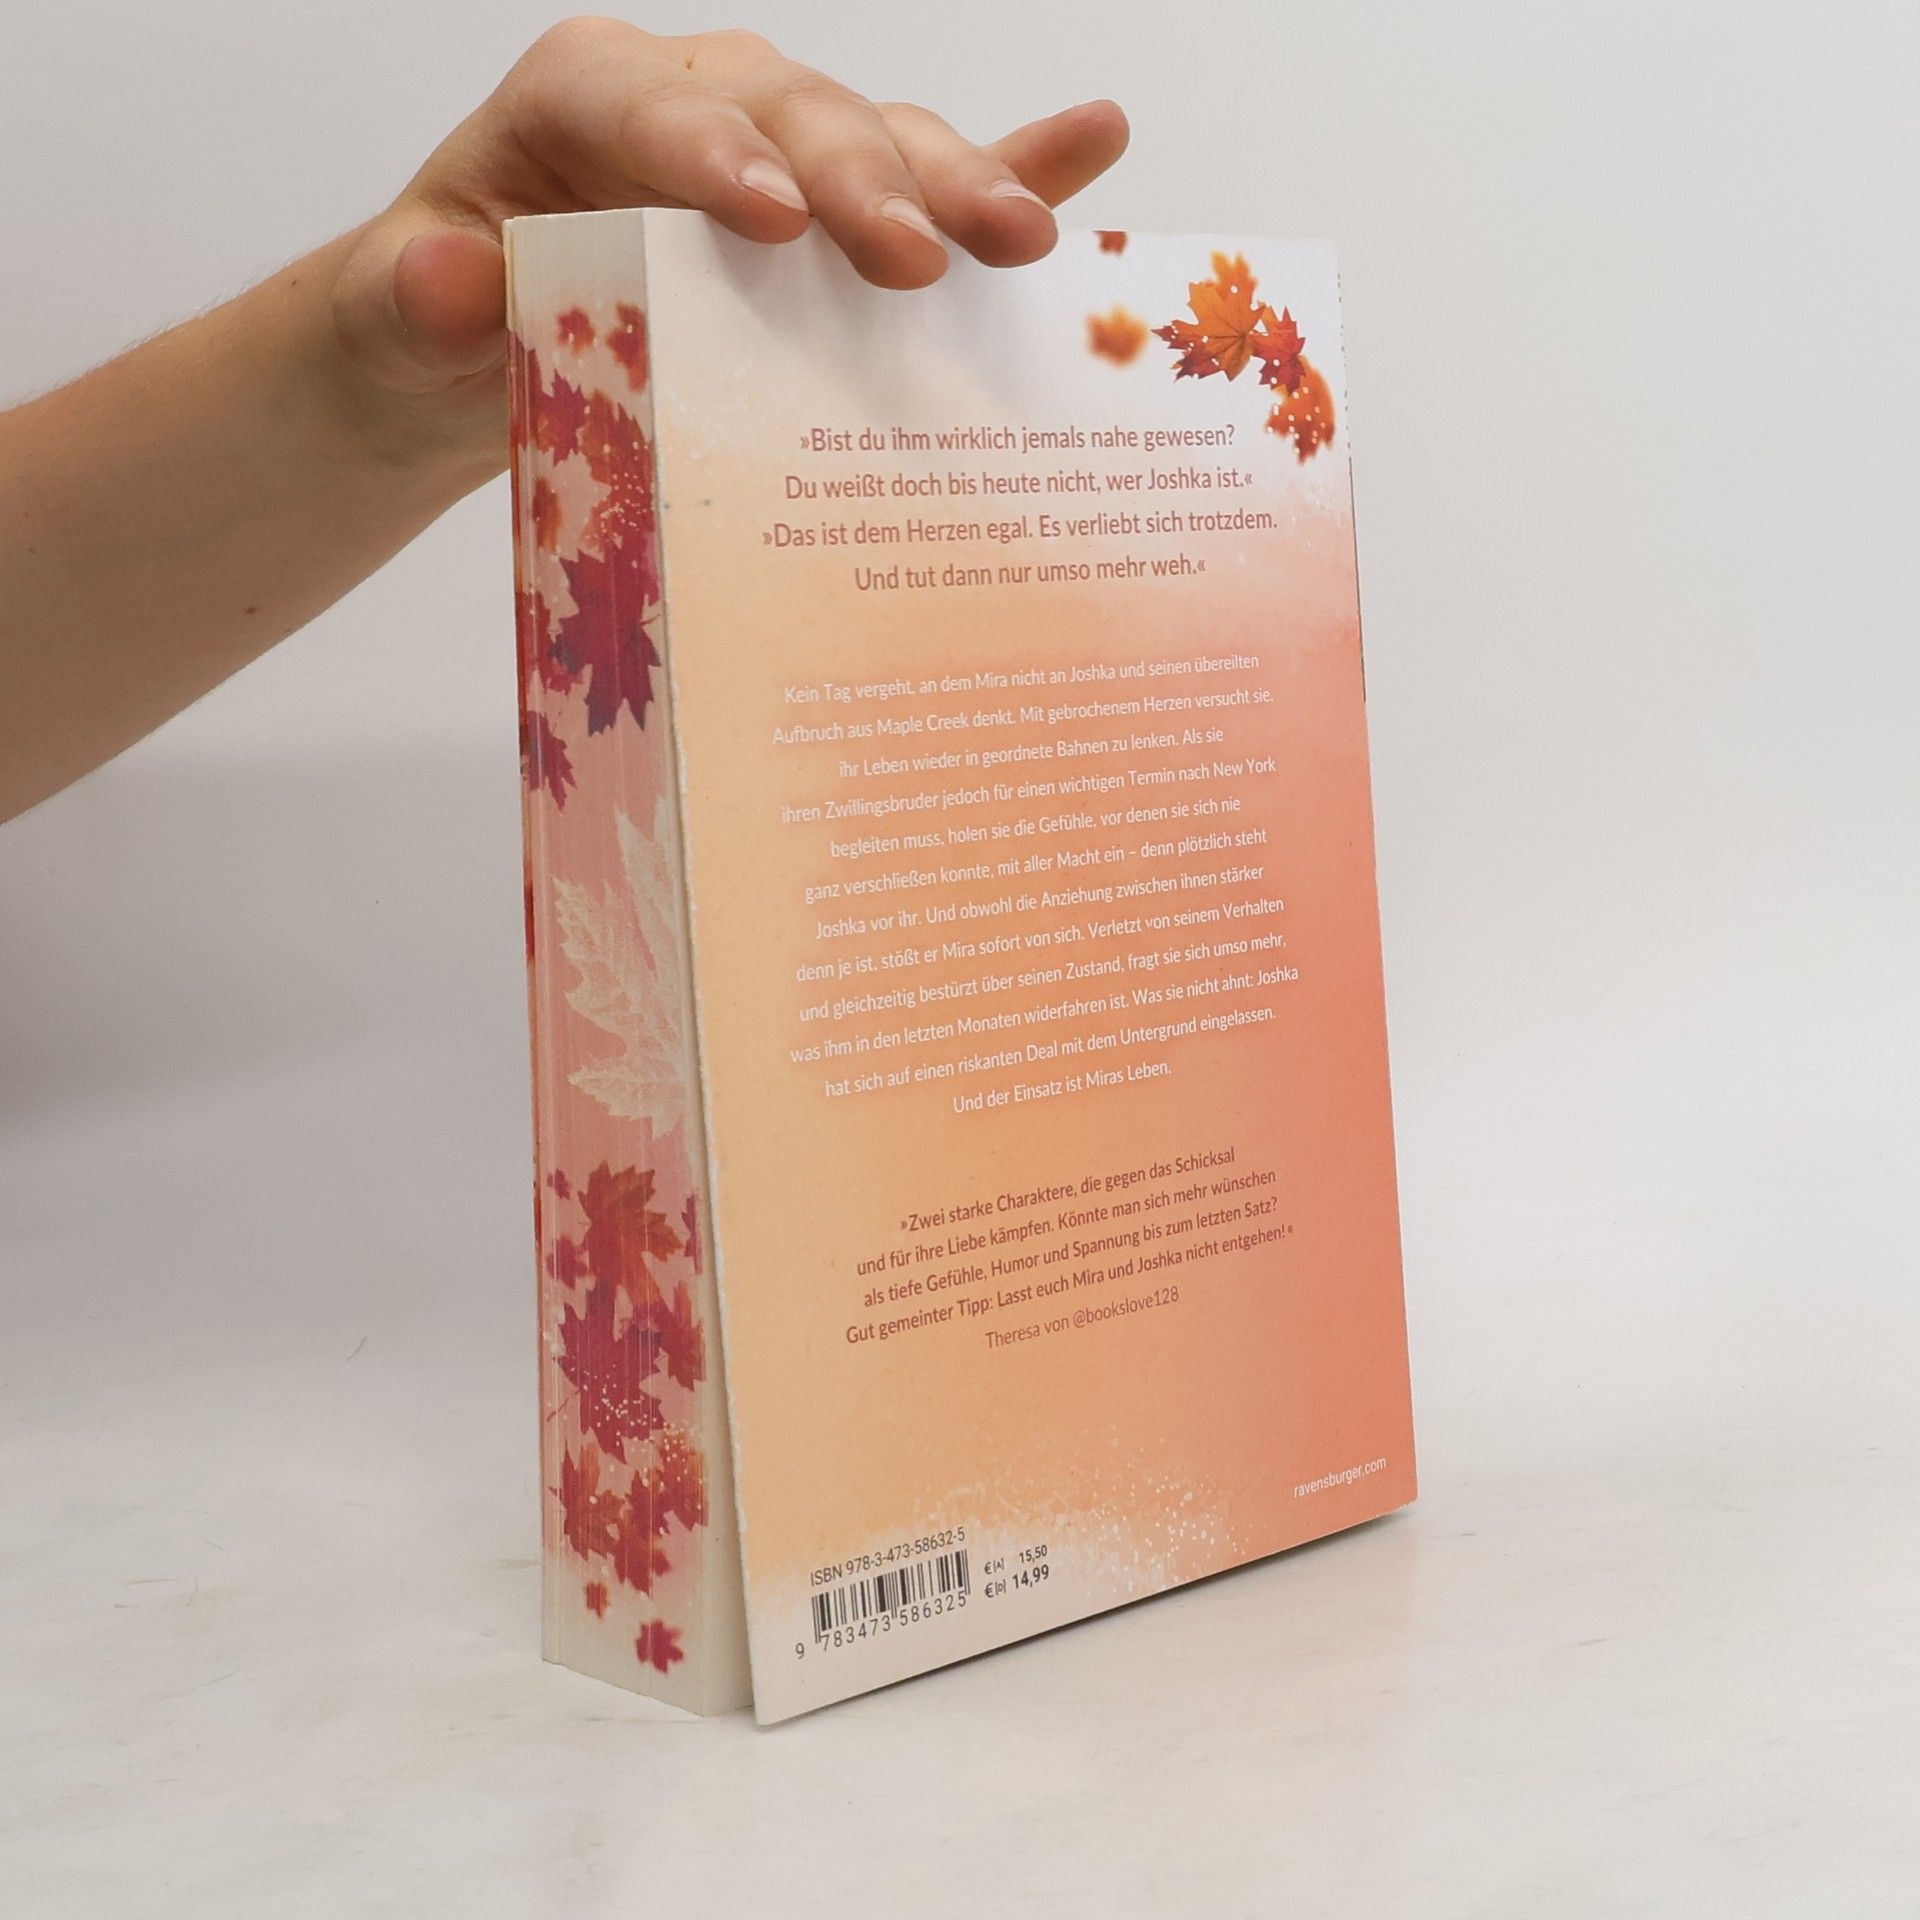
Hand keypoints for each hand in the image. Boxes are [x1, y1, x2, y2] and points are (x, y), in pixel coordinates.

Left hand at [328, 20, 1128, 462]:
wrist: (478, 352)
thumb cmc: (439, 319)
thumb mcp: (391, 315)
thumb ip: (409, 297)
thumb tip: (451, 281)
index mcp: (581, 102)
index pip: (649, 102)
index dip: (713, 149)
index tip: (772, 220)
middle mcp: (698, 105)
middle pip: (793, 114)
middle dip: (861, 179)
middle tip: (915, 259)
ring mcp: (779, 156)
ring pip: (877, 141)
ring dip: (955, 184)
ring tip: (1022, 242)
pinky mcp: (834, 219)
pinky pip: (928, 183)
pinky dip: (1011, 167)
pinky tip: (1092, 147)